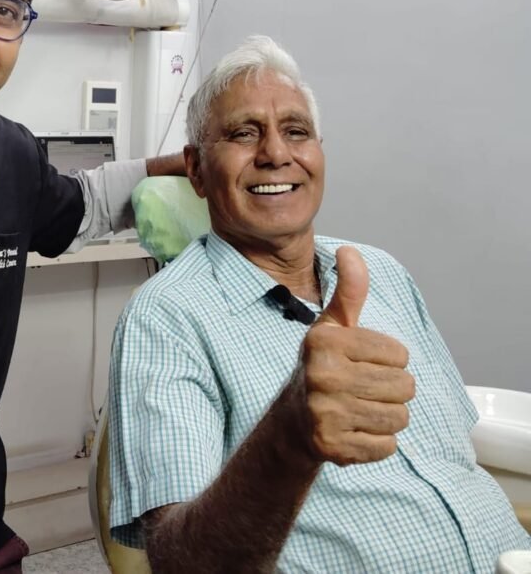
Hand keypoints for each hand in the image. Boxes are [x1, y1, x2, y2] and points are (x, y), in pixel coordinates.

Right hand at [291, 246, 414, 465]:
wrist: (291, 422)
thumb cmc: (323, 368)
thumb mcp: (333, 327)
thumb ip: (349, 291)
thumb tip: (349, 251)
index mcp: (325, 341)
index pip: (400, 354)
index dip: (388, 360)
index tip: (362, 363)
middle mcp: (322, 374)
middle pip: (405, 387)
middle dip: (392, 391)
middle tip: (363, 390)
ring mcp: (325, 412)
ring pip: (399, 417)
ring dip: (387, 417)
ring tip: (361, 410)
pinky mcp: (332, 446)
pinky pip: (387, 446)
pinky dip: (377, 443)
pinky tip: (354, 432)